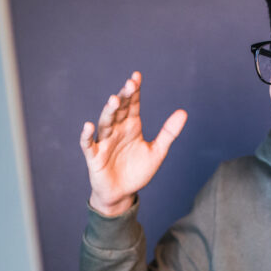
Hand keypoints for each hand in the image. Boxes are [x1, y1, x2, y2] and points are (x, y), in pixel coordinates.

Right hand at [80, 72, 187, 215]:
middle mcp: (117, 130)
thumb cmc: (137, 171)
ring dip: (109, 111)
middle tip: (130, 84)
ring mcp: (104, 142)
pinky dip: (87, 135)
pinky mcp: (94, 156)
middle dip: (124, 97)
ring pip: (105, 123)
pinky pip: (89, 144)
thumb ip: (169, 132)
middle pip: (119, 110)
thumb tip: (183, 112)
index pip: (133, 104)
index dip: (134, 91)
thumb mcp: (157, 151)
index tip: (137, 76)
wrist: (123, 194)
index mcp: (131, 126)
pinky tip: (89, 125)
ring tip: (114, 100)